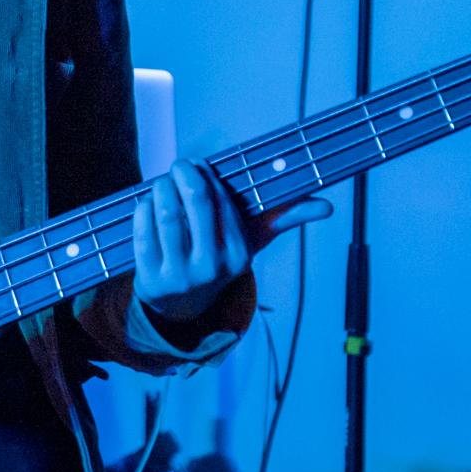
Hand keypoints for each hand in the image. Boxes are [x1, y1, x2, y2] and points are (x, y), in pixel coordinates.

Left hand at [132, 158, 332, 325]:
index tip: (201, 165)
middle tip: (180, 165)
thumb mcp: (251, 243)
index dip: (209, 178)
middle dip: (185, 175)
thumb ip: (285, 217)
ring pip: (167, 215)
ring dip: (161, 189)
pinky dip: (142, 210)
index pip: (224, 204)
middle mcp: (211, 267)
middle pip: (195, 205)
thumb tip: (328, 207)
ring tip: (163, 182)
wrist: (182, 306)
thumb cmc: (220, 259)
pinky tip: (147, 203)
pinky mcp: (151, 279)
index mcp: (239, 256)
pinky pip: (142, 232)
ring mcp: (179, 276)